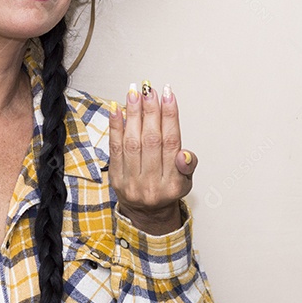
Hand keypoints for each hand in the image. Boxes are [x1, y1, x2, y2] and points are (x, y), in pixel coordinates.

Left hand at [108, 82, 197, 234]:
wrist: (146, 214)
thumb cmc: (167, 190)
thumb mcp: (186, 182)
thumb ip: (187, 166)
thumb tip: (184, 154)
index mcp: (173, 183)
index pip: (171, 142)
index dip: (170, 116)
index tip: (168, 94)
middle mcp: (151, 183)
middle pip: (151, 139)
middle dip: (150, 110)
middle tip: (149, 88)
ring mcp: (131, 181)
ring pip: (132, 142)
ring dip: (132, 114)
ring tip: (134, 93)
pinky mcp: (115, 178)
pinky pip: (115, 148)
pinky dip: (115, 127)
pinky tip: (117, 109)